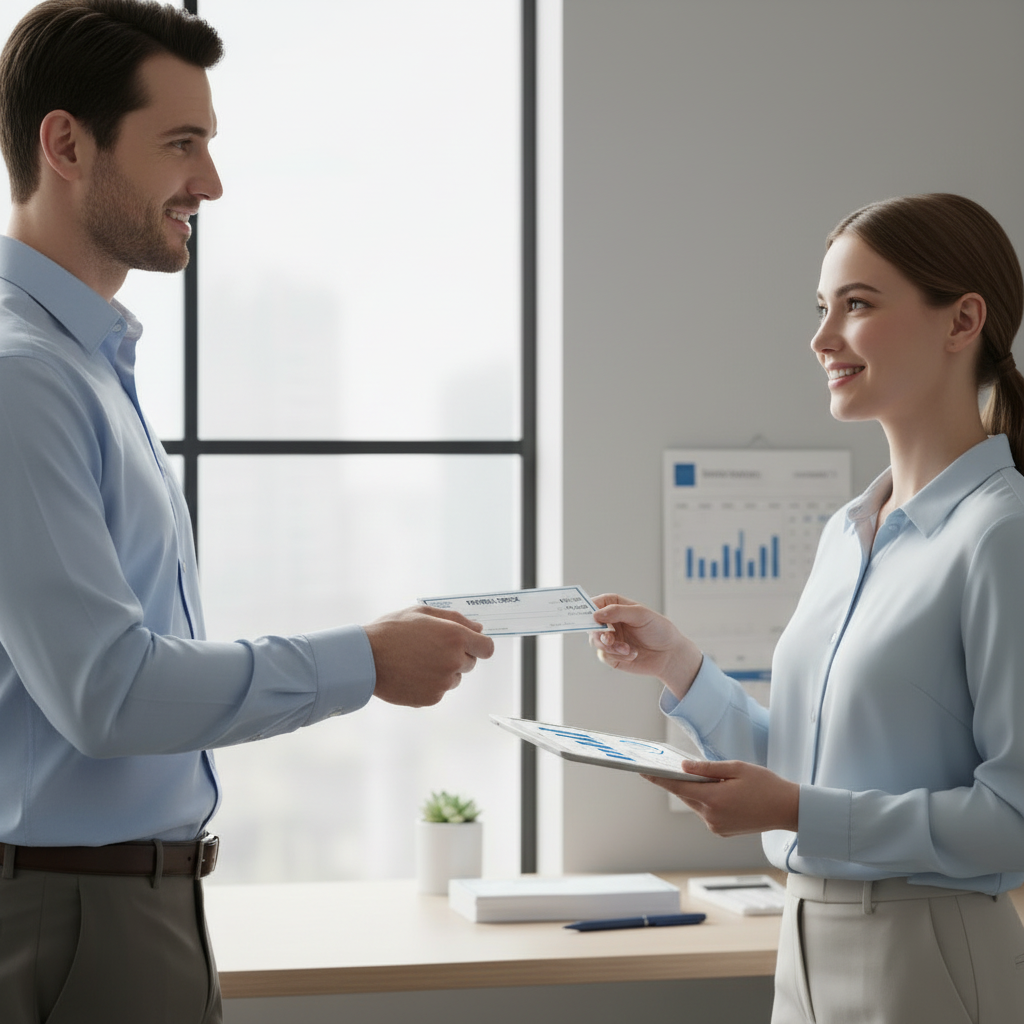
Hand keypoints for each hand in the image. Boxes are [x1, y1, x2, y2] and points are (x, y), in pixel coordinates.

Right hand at [364, 606, 494, 707]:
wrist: (365, 659)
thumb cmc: (391, 632)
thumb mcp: (423, 613)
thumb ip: (455, 619)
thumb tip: (478, 629)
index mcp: (455, 636)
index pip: (487, 648)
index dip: (478, 646)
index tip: (470, 646)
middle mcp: (453, 660)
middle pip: (471, 663)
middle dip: (457, 656)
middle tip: (431, 649)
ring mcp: (443, 682)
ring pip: (455, 678)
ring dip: (444, 672)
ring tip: (417, 661)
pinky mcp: (432, 698)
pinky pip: (439, 691)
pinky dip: (430, 685)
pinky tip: (412, 674)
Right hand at [588, 593, 702, 698]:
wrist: (670, 655)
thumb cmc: (659, 630)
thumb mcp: (641, 615)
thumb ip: (618, 612)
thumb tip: (596, 614)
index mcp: (616, 607)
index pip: (596, 603)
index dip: (589, 608)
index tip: (590, 616)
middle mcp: (610, 622)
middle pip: (591, 624)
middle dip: (598, 632)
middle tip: (607, 638)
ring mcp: (610, 639)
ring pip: (595, 641)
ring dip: (610, 646)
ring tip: (626, 649)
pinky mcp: (612, 655)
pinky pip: (604, 656)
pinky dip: (617, 656)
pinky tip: (632, 654)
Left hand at [643, 760, 798, 836]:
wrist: (787, 810)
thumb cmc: (765, 785)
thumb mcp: (736, 768)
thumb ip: (707, 768)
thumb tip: (684, 766)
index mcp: (714, 799)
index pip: (678, 787)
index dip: (659, 778)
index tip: (643, 771)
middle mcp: (711, 816)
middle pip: (686, 795)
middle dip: (678, 781)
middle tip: (669, 767)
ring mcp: (716, 826)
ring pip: (695, 804)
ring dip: (695, 791)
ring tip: (699, 776)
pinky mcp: (722, 831)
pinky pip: (705, 812)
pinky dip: (705, 801)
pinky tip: (715, 791)